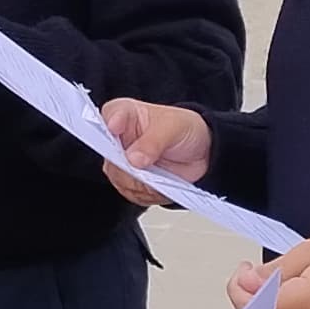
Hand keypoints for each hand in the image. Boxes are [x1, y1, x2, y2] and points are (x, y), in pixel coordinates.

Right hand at [97, 98, 212, 208]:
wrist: (200, 151)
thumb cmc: (185, 129)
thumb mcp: (174, 128)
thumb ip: (153, 142)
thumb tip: (133, 159)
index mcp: (126, 114)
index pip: (110, 115)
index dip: (112, 123)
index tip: (116, 128)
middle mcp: (118, 139)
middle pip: (109, 155)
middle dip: (128, 165)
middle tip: (144, 166)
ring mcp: (122, 162)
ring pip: (119, 178)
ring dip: (140, 183)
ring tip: (160, 177)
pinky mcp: (131, 181)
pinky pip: (132, 193)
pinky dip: (148, 194)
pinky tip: (161, 185)